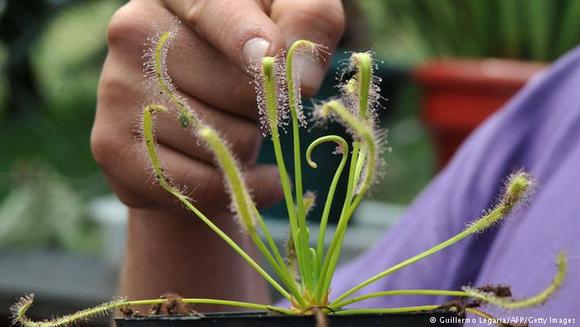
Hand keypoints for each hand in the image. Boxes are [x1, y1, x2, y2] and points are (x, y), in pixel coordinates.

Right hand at [91, 0, 344, 216]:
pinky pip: (200, 183)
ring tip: (232, 128)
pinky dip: (241, 188)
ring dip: (249, 147)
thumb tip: (298, 76)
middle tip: (249, 101)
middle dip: (265, 107)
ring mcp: (116, 87)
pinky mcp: (113, 146)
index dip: (244, 35)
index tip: (267, 55)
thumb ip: (308, 20)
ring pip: (222, 140)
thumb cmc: (250, 59)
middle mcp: (132, 29)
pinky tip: (244, 173)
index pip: (212, 8)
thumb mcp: (289, 20)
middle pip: (238, 88)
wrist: (200, 117)